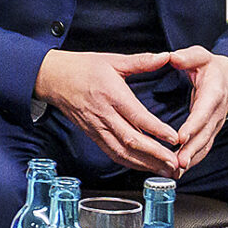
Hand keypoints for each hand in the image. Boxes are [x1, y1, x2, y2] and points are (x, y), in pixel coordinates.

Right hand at [34, 48, 182, 174]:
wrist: (52, 78)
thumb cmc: (82, 68)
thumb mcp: (113, 60)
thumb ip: (141, 61)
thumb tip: (166, 56)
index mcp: (111, 95)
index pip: (137, 117)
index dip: (156, 130)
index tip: (174, 139)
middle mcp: (104, 115)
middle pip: (131, 140)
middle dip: (155, 154)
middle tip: (175, 163)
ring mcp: (96, 127)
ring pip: (122, 151)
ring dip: (145, 163)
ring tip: (165, 170)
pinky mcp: (92, 134)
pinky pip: (112, 152)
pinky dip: (130, 162)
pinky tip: (145, 166)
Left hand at [166, 46, 227, 171]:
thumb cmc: (211, 67)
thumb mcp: (201, 56)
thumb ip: (188, 57)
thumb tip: (173, 57)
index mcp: (213, 94)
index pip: (203, 113)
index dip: (193, 126)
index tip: (180, 137)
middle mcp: (216, 113)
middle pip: (204, 135)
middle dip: (191, 151)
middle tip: (177, 163)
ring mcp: (214, 124)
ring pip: (204, 145)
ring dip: (191, 160)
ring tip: (175, 172)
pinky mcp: (210, 131)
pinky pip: (202, 148)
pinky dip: (192, 160)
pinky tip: (178, 171)